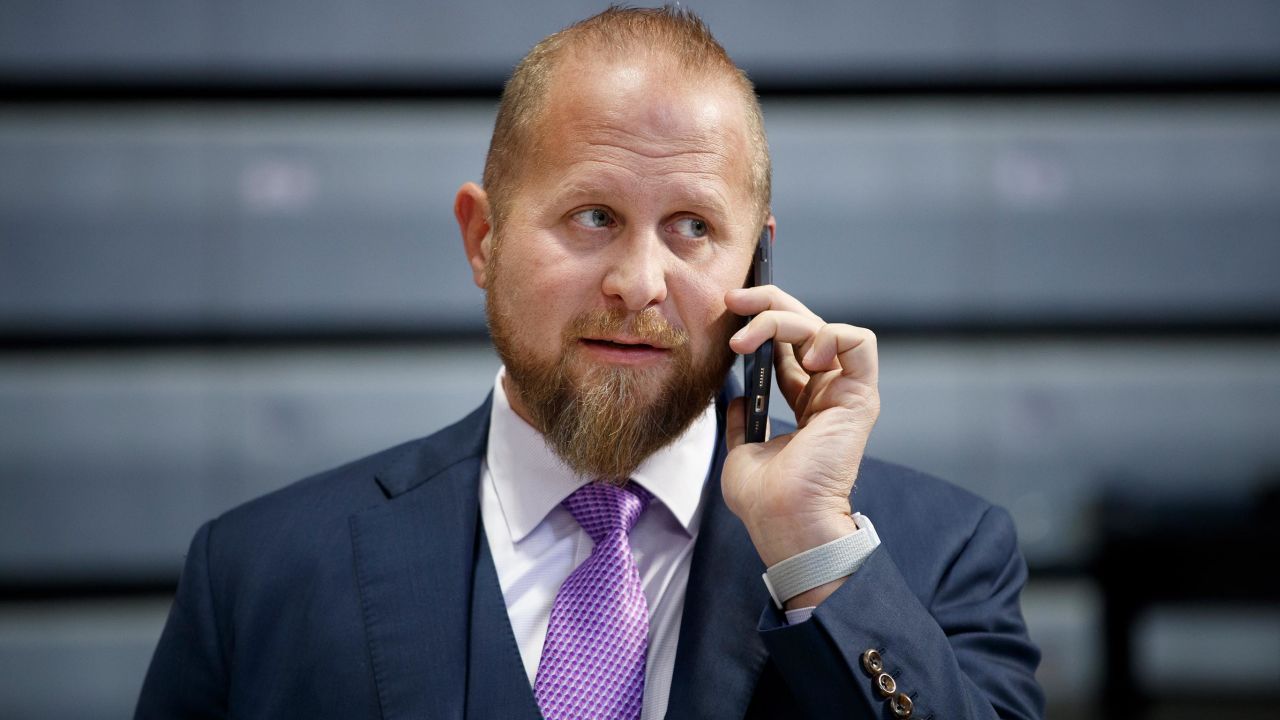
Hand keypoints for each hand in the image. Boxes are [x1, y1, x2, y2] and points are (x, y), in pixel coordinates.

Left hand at [722, 286, 879, 601]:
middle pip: (804, 324)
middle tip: (734, 301)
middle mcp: (827, 392)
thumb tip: (737, 397)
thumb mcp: (743, 450)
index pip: (787, 343)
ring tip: (749, 338)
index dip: (760, 319)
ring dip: (783, 319)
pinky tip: (801, 354)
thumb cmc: (765, 501)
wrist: (783, 524)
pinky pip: (859, 342)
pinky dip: (829, 334)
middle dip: (768, 302)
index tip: (727, 310)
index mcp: (805, 403)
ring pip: (823, 325)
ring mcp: (844, 392)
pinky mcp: (859, 397)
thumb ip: (745, 418)